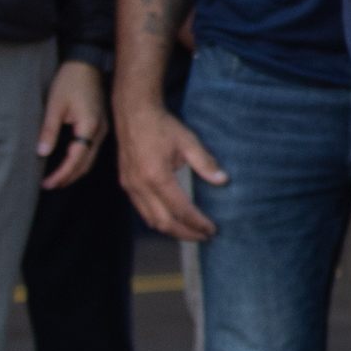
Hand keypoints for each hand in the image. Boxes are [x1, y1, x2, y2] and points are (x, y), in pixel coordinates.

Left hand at [35, 59, 106, 192]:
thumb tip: (42, 153)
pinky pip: (92, 151)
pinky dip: (80, 161)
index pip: (75, 159)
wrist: (88, 63)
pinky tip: (69, 163)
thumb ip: (49, 130)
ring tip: (57, 178)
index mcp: (88, 126)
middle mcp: (100, 131)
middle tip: (49, 185)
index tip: (47, 183)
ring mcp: (103, 129)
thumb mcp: (55, 105)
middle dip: (68, 178)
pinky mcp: (101, 126)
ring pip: (90, 160)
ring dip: (74, 171)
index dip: (61, 174)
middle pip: (85, 164)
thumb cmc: (71, 81)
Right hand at [117, 96, 224, 240]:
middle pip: (164, 223)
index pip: (181, 210)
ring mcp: (130, 187)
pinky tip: (172, 219)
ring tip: (190, 232)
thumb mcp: (188, 140)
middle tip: (204, 237)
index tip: (212, 229)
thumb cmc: (161, 125)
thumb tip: (223, 180)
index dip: (198, 223)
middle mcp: (140, 186)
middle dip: (186, 234)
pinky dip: (158, 220)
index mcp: (156, 176)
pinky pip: (142, 211)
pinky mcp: (126, 185)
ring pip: (151, 220)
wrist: (133, 112)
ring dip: (171, 230)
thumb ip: (205, 162)